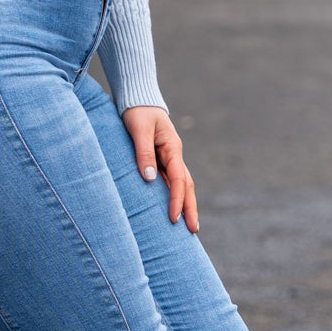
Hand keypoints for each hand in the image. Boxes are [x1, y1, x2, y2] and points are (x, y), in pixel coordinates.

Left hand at [121, 106, 197, 232]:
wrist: (138, 99)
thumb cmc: (137, 112)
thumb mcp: (139, 130)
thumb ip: (143, 152)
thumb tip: (149, 179)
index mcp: (172, 148)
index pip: (179, 180)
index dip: (177, 200)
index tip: (173, 219)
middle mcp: (174, 155)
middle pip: (187, 186)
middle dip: (190, 208)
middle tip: (193, 231)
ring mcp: (169, 158)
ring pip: (182, 185)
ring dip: (185, 204)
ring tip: (188, 226)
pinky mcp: (161, 160)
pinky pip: (171, 181)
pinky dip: (175, 196)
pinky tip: (172, 209)